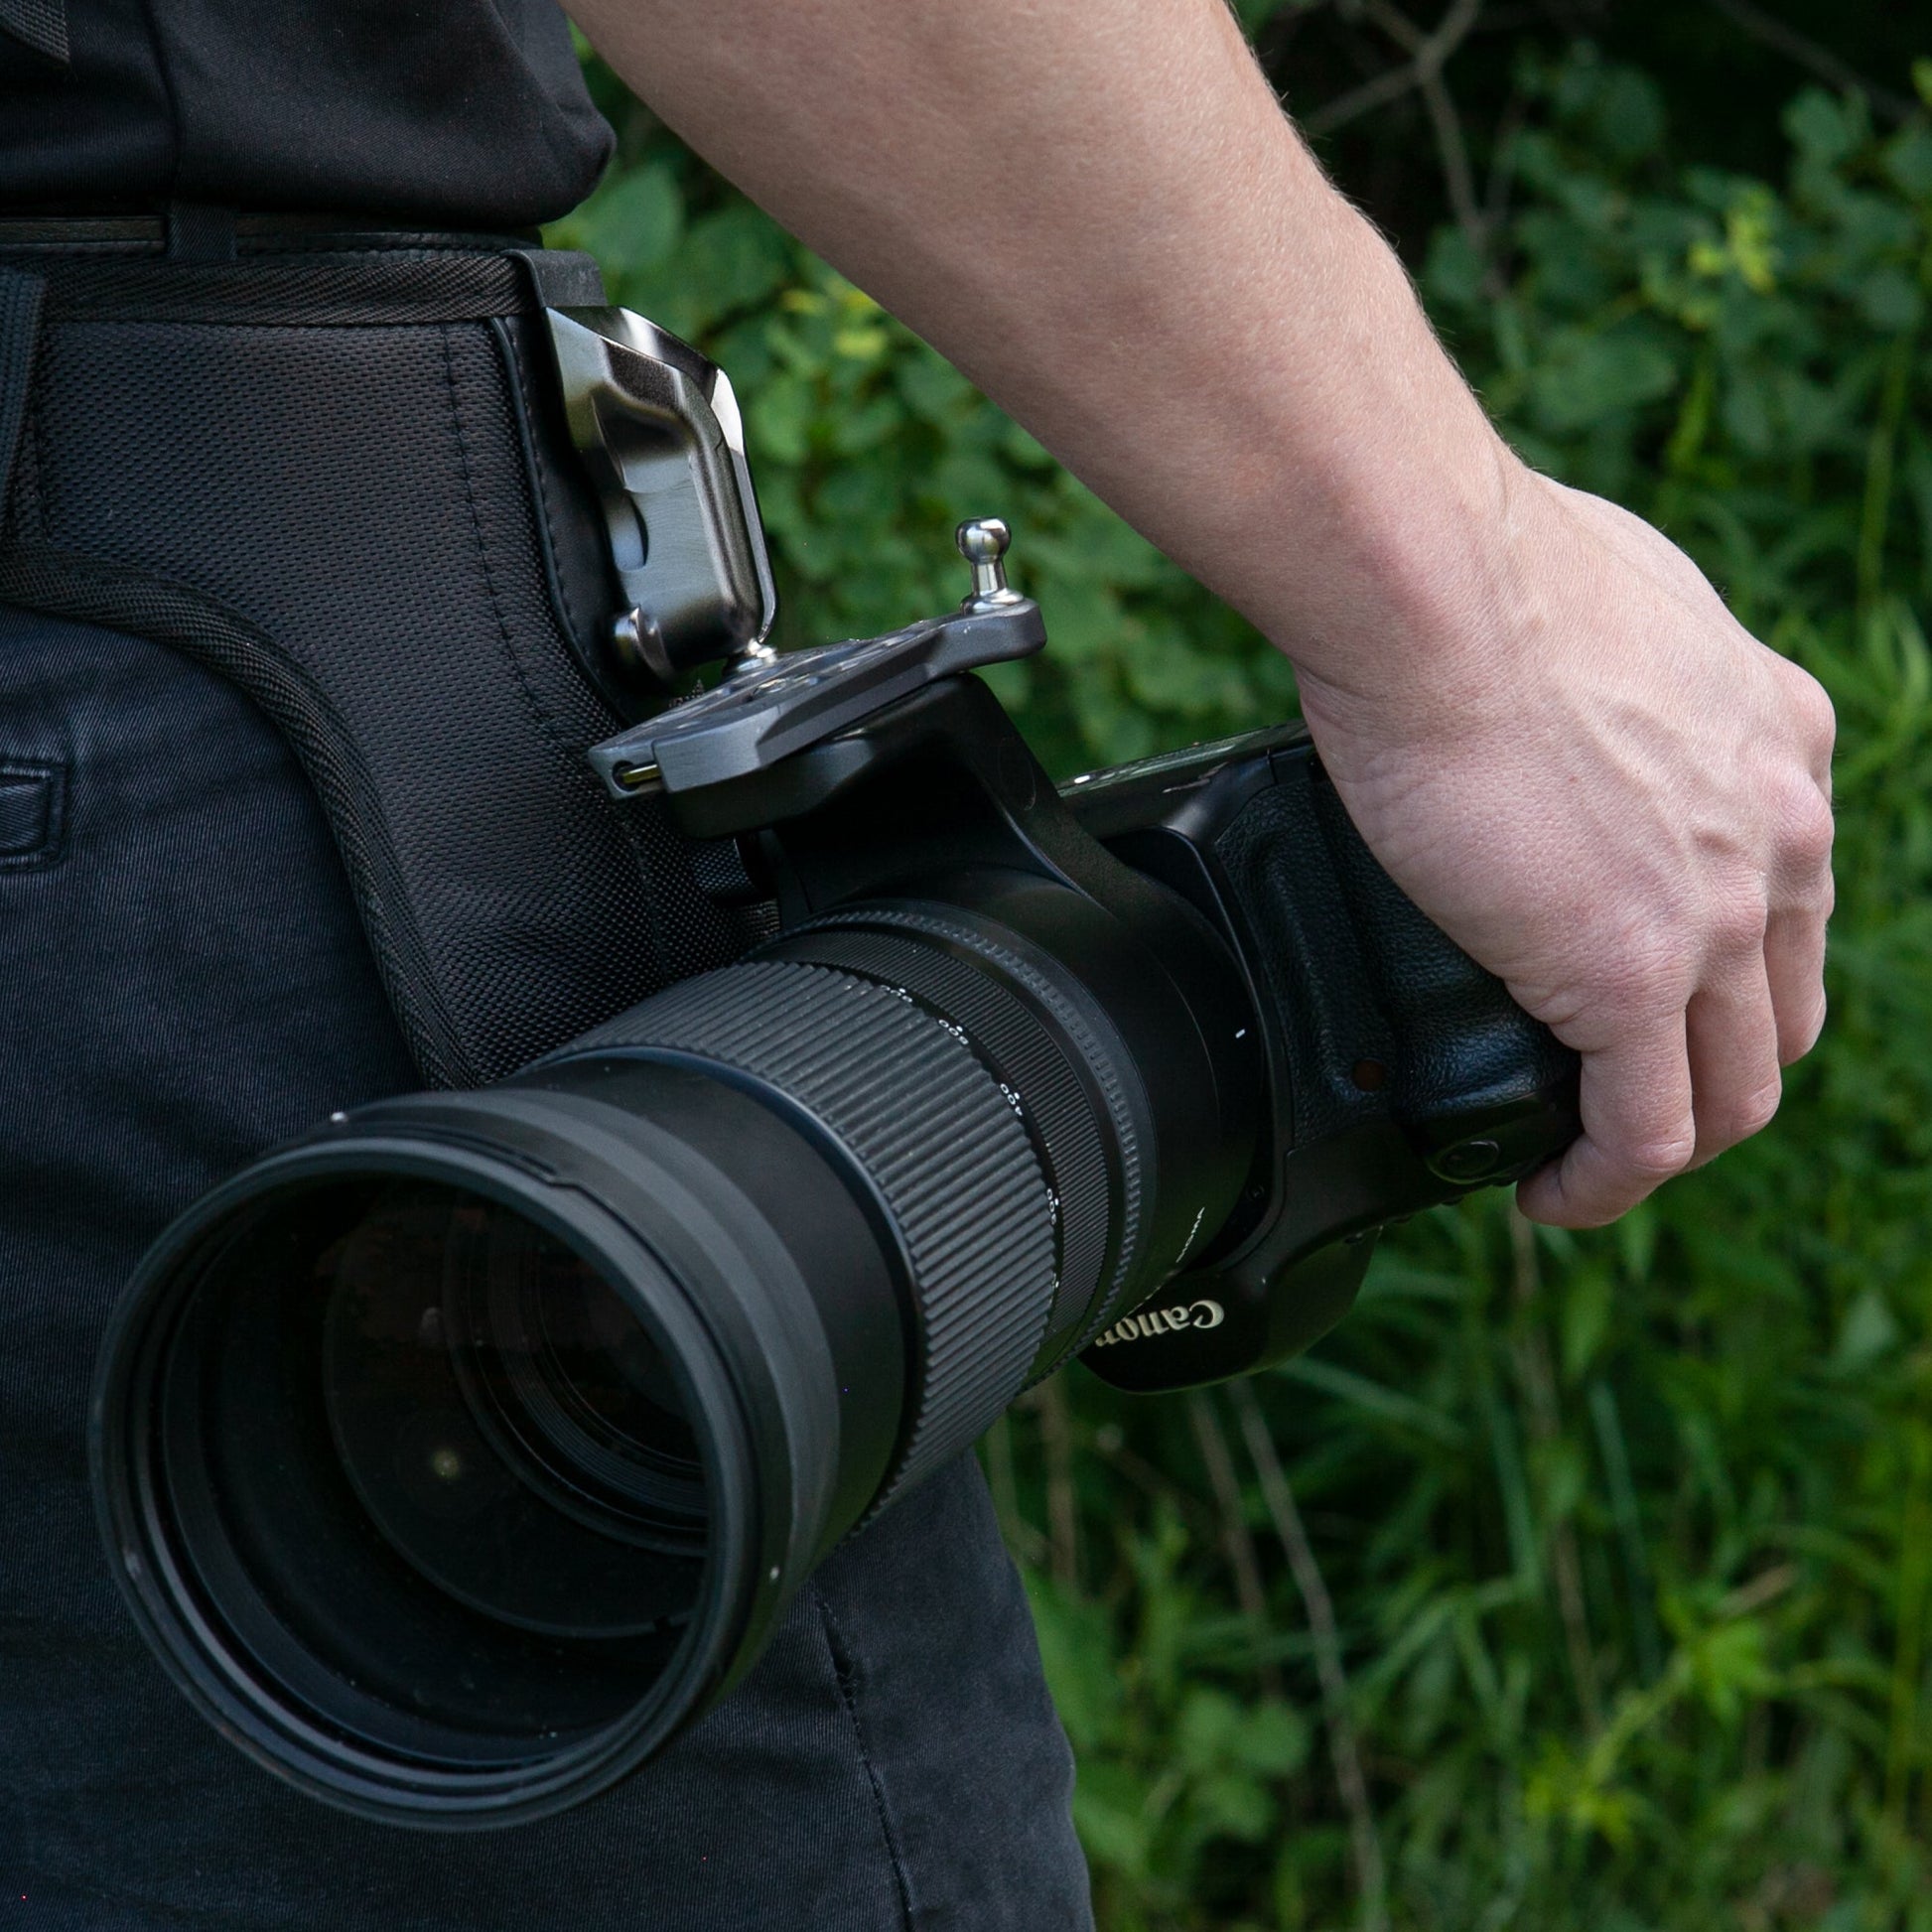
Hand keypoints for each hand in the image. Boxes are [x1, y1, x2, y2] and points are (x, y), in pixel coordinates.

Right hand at [1288, 468, 1835, 1227]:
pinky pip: (1641, 1133)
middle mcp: (1777, 833)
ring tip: (1586, 1166)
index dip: (1727, 969)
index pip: (1788, 899)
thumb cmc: (1474, 569)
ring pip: (1734, 1091)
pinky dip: (1602, 1183)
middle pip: (1781, 1012)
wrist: (1435, 586)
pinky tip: (1549, 1194)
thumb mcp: (1604, 600)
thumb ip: (1617, 662)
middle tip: (1619, 1092)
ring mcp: (1714, 915)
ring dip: (1671, 1143)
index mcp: (1779, 739)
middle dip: (1713, 1071)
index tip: (1644, 996)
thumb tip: (1543, 674)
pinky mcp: (1628, 978)